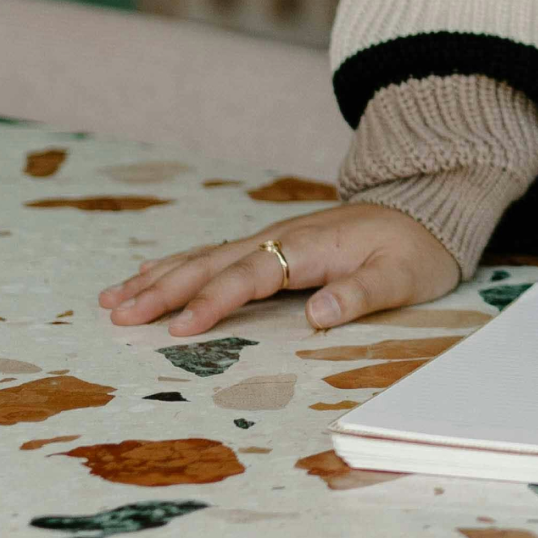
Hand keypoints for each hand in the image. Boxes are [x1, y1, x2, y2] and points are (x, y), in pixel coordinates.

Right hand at [95, 203, 462, 335]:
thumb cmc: (414, 249)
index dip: (214, 301)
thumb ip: (360, 294)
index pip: (250, 275)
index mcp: (308, 247)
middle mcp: (280, 239)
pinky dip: (177, 267)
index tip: (180, 327)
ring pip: (204, 257)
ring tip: (112, 298)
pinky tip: (148, 277)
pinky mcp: (271, 246)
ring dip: (157, 278)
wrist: (424, 211)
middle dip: (162, 289)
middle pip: (211, 264)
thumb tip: (318, 316)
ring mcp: (272, 240)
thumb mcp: (402, 277)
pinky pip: (215, 257)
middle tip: (117, 313)